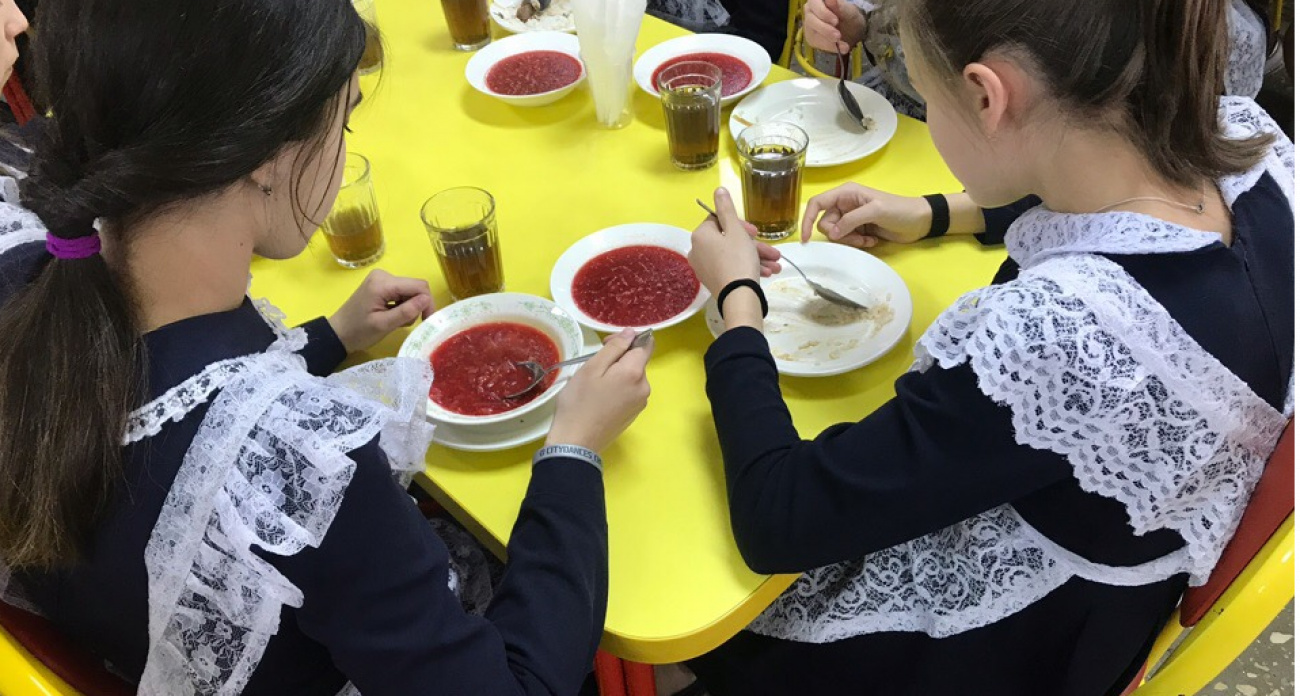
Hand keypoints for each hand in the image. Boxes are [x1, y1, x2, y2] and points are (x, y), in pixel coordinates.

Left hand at [328, 270, 434, 352]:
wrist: (338, 333)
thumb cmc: (358, 331)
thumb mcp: (383, 325)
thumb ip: (406, 311)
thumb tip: (427, 300)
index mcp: (383, 283)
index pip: (419, 286)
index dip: (427, 303)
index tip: (426, 321)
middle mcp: (384, 275)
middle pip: (415, 288)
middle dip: (416, 306)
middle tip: (406, 323)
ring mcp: (382, 279)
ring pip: (410, 291)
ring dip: (408, 308)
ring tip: (395, 321)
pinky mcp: (381, 285)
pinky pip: (402, 293)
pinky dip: (402, 306)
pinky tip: (391, 315)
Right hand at [547, 329, 653, 452]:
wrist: (576, 442)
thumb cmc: (580, 402)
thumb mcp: (592, 368)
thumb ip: (615, 348)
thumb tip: (631, 333)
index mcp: (635, 373)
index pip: (645, 344)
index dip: (628, 338)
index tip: (606, 345)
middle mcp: (644, 387)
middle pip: (638, 361)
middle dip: (619, 358)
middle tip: (594, 365)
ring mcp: (640, 403)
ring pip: (632, 377)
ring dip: (617, 373)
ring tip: (594, 383)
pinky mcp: (633, 414)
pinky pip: (629, 391)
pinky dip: (617, 387)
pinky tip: (600, 397)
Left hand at [688, 188, 780, 294]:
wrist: (739, 296)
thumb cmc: (738, 259)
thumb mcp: (736, 230)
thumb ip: (727, 209)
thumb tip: (718, 190)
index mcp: (700, 235)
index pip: (719, 221)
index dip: (740, 225)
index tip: (756, 232)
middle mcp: (697, 250)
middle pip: (728, 240)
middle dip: (754, 245)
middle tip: (772, 251)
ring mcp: (704, 267)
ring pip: (733, 255)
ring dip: (756, 258)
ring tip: (776, 265)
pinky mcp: (712, 280)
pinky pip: (731, 267)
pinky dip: (748, 267)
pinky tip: (767, 273)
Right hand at [801, 184, 931, 247]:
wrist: (920, 221)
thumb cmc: (899, 210)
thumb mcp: (875, 211)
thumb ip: (851, 220)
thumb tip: (832, 233)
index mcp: (846, 193)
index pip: (817, 204)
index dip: (808, 219)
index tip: (805, 238)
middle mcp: (845, 205)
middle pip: (826, 224)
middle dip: (839, 234)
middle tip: (857, 236)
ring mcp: (852, 218)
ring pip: (837, 235)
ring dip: (851, 240)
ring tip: (868, 238)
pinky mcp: (859, 230)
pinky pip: (848, 240)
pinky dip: (859, 243)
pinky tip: (873, 240)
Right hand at [804, 0, 866, 53]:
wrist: (851, 27)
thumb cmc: (848, 14)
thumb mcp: (848, 10)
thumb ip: (839, 6)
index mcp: (816, 0)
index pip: (814, 4)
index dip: (823, 13)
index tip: (836, 21)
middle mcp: (809, 11)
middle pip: (811, 21)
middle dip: (825, 30)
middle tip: (838, 36)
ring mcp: (809, 25)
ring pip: (813, 33)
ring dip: (828, 41)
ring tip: (843, 46)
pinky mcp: (811, 37)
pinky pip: (818, 44)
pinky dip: (830, 47)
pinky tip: (840, 49)